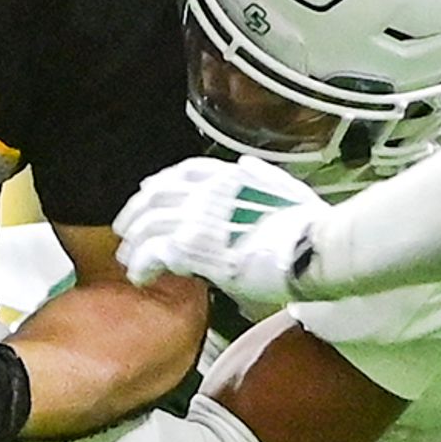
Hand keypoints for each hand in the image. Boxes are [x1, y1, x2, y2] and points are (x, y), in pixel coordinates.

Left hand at [116, 159, 328, 307]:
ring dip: (135, 243)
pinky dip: (143, 264)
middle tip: (126, 231)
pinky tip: (141, 276)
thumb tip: (245, 166)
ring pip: (149, 226)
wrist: (314, 249)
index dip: (160, 184)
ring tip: (129, 260)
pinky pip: (154, 254)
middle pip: (156, 197)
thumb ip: (261, 176)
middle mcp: (207, 192)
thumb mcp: (286, 188)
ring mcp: (199, 219)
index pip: (182, 173)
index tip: (148, 193)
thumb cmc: (311, 225)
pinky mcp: (194, 250)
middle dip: (136, 213)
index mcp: (229, 175)